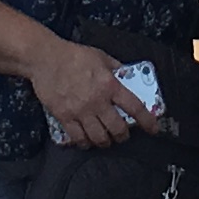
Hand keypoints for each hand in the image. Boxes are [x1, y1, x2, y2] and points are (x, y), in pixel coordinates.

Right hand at [30, 40, 157, 149]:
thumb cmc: (73, 55)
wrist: (45, 59)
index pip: (134, 107)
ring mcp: (80, 111)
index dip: (147, 121)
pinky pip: (78, 138)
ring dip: (105, 142)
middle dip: (122, 136)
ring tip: (105, 140)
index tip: (153, 128)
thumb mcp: (101, 57)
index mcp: (109, 85)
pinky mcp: (64, 117)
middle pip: (117, 129)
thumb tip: (127, 74)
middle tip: (122, 135)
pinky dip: (84, 143)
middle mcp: (97, 101)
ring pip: (99, 137)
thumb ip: (116, 68)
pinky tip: (86, 141)